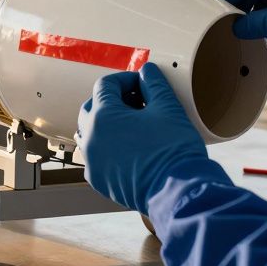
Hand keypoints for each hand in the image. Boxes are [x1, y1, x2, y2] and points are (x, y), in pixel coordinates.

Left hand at [75, 63, 209, 212]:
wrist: (178, 193)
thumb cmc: (174, 150)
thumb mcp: (168, 108)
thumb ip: (154, 84)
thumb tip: (147, 72)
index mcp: (103, 117)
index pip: (105, 85)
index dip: (125, 79)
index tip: (142, 84)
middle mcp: (90, 138)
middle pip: (92, 107)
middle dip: (112, 100)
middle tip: (137, 101)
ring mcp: (92, 161)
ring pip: (89, 132)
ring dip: (105, 123)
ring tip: (131, 123)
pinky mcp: (98, 180)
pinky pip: (95, 156)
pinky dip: (106, 146)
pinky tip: (128, 146)